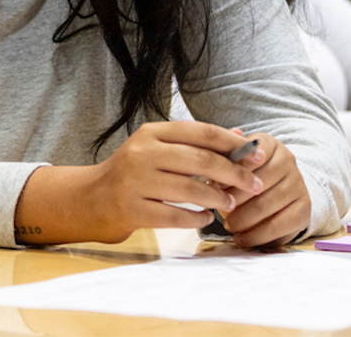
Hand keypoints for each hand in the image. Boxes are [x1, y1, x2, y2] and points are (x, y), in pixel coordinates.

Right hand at [16, 121, 265, 244]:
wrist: (92, 198)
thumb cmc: (133, 172)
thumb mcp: (158, 148)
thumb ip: (196, 142)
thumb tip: (241, 134)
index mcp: (151, 133)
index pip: (201, 132)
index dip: (233, 143)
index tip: (258, 154)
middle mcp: (141, 153)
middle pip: (200, 160)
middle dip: (234, 173)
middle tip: (254, 184)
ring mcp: (135, 181)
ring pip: (190, 189)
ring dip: (217, 199)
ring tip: (229, 204)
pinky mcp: (132, 208)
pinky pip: (175, 215)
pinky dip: (196, 218)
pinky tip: (206, 218)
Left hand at [214, 131, 310, 247]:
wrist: (279, 188)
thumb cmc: (247, 173)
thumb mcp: (234, 159)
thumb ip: (222, 155)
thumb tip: (212, 150)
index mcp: (269, 144)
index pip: (250, 153)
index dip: (229, 170)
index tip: (213, 184)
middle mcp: (288, 161)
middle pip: (256, 182)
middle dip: (232, 198)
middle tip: (216, 208)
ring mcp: (299, 185)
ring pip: (265, 206)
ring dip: (242, 220)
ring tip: (228, 225)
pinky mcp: (304, 209)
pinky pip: (279, 226)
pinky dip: (256, 236)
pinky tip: (241, 239)